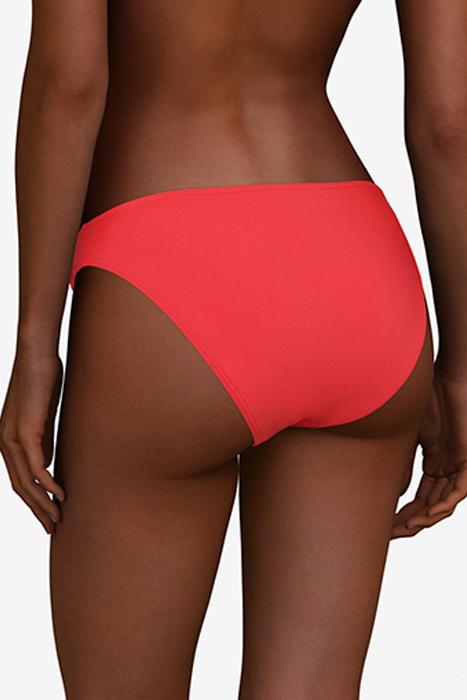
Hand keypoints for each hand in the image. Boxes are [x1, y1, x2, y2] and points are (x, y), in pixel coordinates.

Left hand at [0, 342, 64, 533]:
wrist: (35, 355)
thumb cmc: (42, 379)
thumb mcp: (43, 416)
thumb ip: (43, 441)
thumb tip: (48, 465)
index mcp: (7, 439)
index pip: (18, 479)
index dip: (33, 500)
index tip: (47, 515)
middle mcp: (4, 442)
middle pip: (19, 487)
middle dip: (36, 510)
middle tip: (52, 527)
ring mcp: (12, 438)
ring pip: (26, 481)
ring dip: (43, 503)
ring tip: (58, 518)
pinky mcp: (26, 432)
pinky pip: (37, 466)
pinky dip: (48, 484)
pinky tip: (59, 495)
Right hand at [392, 367, 466, 537]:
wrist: (444, 377)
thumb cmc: (426, 398)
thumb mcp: (408, 437)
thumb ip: (401, 461)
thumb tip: (388, 487)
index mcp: (434, 463)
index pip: (420, 497)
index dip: (404, 513)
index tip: (385, 524)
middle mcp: (447, 468)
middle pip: (430, 505)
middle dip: (410, 522)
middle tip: (391, 533)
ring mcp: (458, 465)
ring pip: (445, 503)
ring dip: (425, 519)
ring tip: (406, 528)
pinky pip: (458, 491)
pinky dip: (443, 505)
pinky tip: (426, 515)